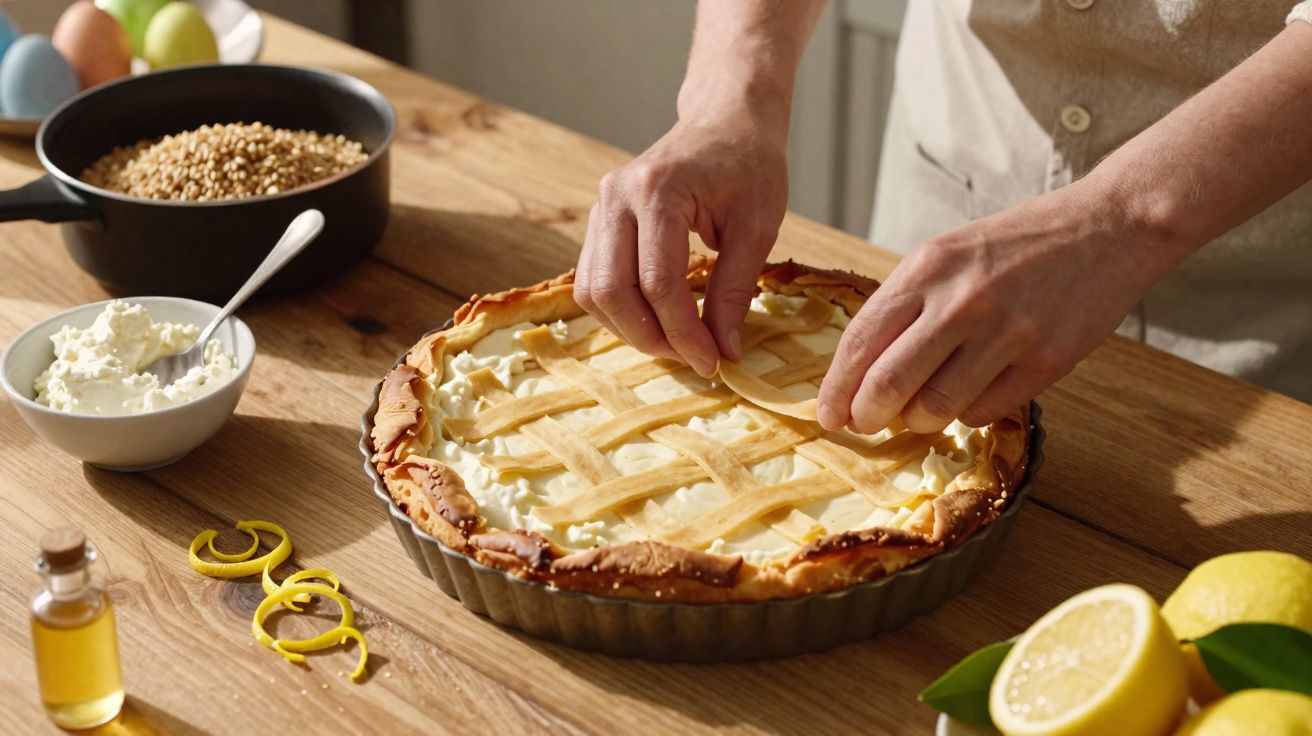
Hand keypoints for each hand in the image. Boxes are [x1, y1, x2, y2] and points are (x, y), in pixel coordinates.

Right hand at [573, 113, 787, 376]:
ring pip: (593, 290)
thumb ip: (736, 290)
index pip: (659, 282)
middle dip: (651, 336)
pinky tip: (657, 319)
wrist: (726, 122)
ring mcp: (601, 206)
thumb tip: (724, 352)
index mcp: (659, 190)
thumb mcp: (758, 227)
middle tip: (691, 358)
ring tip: (675, 342)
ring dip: (631, 328)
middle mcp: (617, 196)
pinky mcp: (600, 219)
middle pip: (612, 291)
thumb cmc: (750, 166)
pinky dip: (621, 309)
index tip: (713, 362)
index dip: (684, 332)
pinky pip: (594, 278)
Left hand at [818, 183, 1163, 433]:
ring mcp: (1007, 332)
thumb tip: (861, 373)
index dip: (836, 388)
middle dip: (866, 415)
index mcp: (928, 267)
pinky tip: (972, 392)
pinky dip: (967, 412)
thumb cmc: (1017, 245)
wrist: (1108, 228)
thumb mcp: (948, 254)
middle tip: (864, 424)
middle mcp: (962, 299)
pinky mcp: (1046, 361)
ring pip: (935, 408)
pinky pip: (982, 412)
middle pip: (888, 384)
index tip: (828, 414)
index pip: (860, 341)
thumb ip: (906, 305)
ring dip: (918, 419)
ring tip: (921, 409)